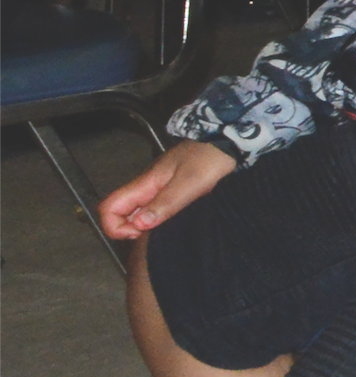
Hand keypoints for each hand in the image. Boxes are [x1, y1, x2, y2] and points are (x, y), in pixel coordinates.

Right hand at [98, 140, 235, 240]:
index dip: (115, 226)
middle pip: (119, 212)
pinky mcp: (171, 188)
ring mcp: (158, 187)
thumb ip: (164, 203)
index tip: (138, 232)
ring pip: (136, 212)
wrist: (226, 141)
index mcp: (145, 183)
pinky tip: (174, 222)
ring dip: (144, 225)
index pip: (109, 207)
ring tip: (166, 230)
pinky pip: (154, 207)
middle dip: (128, 229)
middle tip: (153, 234)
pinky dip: (157, 218)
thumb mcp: (189, 183)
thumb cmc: (209, 159)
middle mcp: (146, 186)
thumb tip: (138, 225)